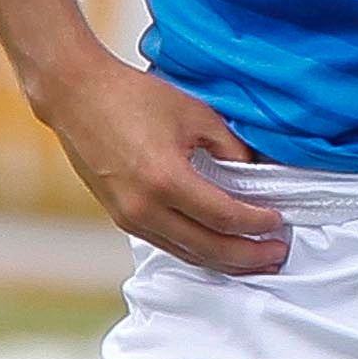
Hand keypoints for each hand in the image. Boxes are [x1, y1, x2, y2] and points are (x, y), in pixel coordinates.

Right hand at [41, 57, 288, 273]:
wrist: (78, 97)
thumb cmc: (133, 98)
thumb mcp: (197, 115)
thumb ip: (231, 148)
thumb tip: (257, 173)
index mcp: (165, 180)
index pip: (224, 217)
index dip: (257, 223)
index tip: (279, 222)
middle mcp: (144, 208)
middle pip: (207, 247)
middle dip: (247, 256)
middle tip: (276, 255)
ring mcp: (128, 217)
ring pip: (185, 253)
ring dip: (223, 261)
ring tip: (254, 260)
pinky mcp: (120, 217)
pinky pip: (166, 243)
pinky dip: (196, 250)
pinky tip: (216, 248)